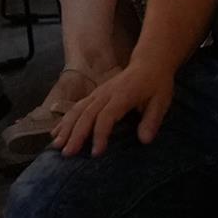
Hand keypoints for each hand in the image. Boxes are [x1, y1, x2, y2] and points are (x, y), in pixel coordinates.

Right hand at [55, 60, 174, 156]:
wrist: (149, 63)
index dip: (100, 134)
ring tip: (57, 146)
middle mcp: (106, 93)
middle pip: (86, 114)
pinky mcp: (94, 94)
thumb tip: (145, 140)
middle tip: (68, 154)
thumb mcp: (162, 101)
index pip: (107, 116)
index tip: (97, 153)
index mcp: (123, 95)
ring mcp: (98, 93)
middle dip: (76, 135)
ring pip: (77, 110)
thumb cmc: (156, 84)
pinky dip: (65, 120)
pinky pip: (76, 107)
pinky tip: (56, 133)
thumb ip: (152, 120)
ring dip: (66, 128)